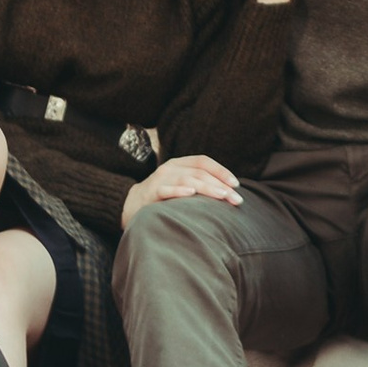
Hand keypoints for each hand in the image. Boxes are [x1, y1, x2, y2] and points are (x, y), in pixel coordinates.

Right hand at [121, 151, 243, 230]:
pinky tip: (191, 193)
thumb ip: (199, 185)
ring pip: (187, 179)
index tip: (236, 185)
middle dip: (220, 185)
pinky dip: (178, 191)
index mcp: (180, 163)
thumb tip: (229, 193)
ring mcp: (160, 179)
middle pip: (199, 173)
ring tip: (222, 196)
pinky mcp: (150, 193)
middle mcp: (171, 168)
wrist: (131, 205)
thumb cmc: (163, 197)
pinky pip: (165, 190)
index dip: (221, 171)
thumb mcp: (180, 185)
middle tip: (236, 198)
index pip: (203, 162)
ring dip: (207, 188)